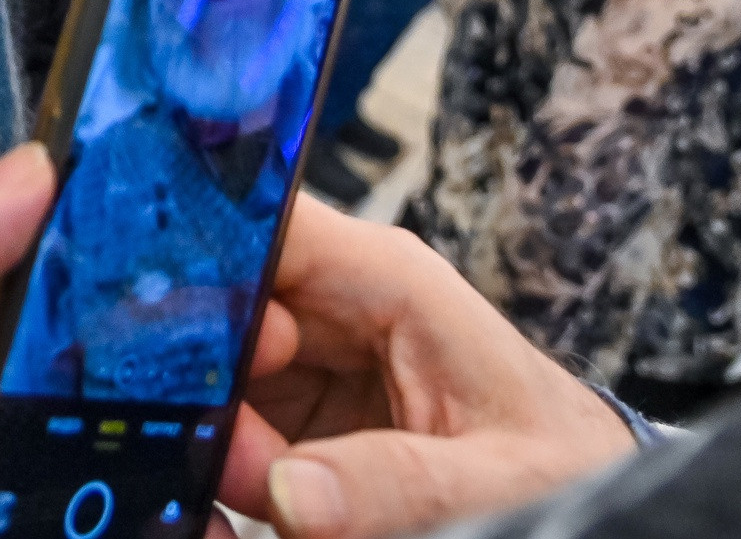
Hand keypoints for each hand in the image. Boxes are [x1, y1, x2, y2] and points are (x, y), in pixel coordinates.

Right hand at [218, 198, 635, 538]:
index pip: (269, 231)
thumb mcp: (497, 479)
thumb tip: (290, 492)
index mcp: (385, 280)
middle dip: (196, 384)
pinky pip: (228, 436)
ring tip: (234, 507)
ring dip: (203, 443)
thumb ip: (399, 483)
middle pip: (217, 310)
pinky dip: (216, 480)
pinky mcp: (296, 421)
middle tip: (213, 458)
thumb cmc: (560, 465)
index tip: (167, 343)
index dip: (203, 270)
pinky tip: (224, 523)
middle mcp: (334, 308)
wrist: (572, 493)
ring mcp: (308, 364)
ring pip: (209, 379)